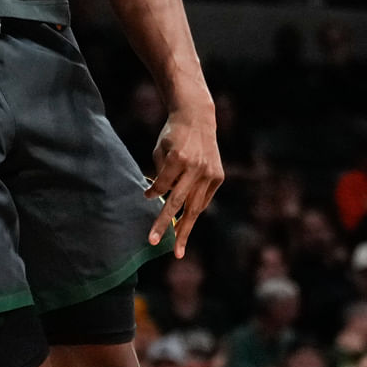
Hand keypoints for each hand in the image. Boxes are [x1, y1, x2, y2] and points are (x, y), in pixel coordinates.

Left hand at [144, 110, 225, 256]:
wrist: (197, 118)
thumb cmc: (173, 135)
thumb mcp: (160, 150)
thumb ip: (160, 174)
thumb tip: (157, 198)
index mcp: (179, 158)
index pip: (163, 186)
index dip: (154, 193)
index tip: (147, 196)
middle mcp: (196, 167)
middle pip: (179, 203)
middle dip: (166, 225)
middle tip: (154, 242)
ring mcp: (210, 173)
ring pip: (195, 207)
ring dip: (185, 228)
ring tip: (178, 248)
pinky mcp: (218, 176)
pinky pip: (204, 199)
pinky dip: (194, 210)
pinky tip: (186, 223)